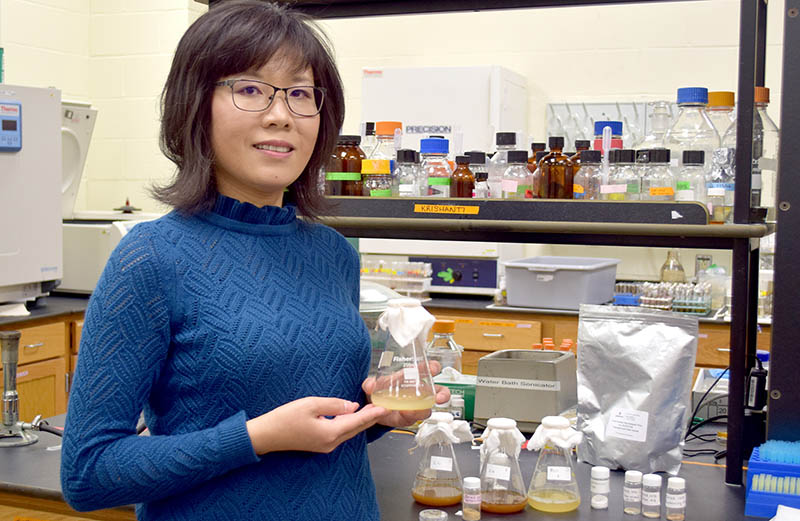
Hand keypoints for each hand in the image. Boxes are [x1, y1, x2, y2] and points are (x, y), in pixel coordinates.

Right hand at [246, 396, 386, 454]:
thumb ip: (333, 404)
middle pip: (355, 429)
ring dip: (360, 421)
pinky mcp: (319, 444)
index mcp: (330, 433)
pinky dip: (349, 424)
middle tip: (383, 407)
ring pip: (348, 432)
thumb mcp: (310, 404)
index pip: (357, 421)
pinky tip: (352, 416)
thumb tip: (351, 406)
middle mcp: (330, 443)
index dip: (372, 413)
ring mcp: (325, 446)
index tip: (385, 407)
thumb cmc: (285, 418)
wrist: (266, 435)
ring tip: (372, 410)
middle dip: (370, 418)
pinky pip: (340, 434)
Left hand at [361, 361, 451, 428]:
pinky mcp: (411, 417)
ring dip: (425, 408)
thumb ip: (370, 384)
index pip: (427, 370)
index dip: (433, 368)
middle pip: (438, 391)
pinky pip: (415, 418)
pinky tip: (405, 413)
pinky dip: (411, 416)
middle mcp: (418, 392)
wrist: (373, 408)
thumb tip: (370, 385)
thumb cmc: (379, 391)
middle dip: (442, 394)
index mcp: (412, 377)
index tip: (434, 368)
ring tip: (417, 409)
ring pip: (428, 408)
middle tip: (439, 397)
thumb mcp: (373, 385)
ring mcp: (416, 405)